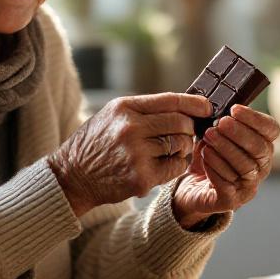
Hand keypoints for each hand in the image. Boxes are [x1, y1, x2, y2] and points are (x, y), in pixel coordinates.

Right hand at [48, 93, 211, 216]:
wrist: (72, 175)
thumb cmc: (96, 143)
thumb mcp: (112, 115)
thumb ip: (144, 109)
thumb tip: (183, 107)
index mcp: (125, 108)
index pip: (170, 100)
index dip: (194, 103)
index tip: (207, 107)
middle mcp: (131, 128)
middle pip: (180, 123)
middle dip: (189, 128)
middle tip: (187, 133)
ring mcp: (136, 154)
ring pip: (181, 145)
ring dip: (184, 147)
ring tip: (174, 149)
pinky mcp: (141, 178)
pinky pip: (176, 167)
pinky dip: (178, 165)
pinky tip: (170, 164)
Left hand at [171, 105, 279, 228]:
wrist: (190, 188)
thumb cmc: (207, 157)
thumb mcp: (213, 135)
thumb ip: (219, 122)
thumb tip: (215, 106)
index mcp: (262, 147)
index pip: (271, 130)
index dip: (255, 119)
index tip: (234, 109)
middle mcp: (261, 167)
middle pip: (259, 148)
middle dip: (239, 133)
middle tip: (219, 124)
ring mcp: (248, 186)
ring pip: (244, 166)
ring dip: (225, 148)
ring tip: (208, 137)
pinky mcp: (232, 201)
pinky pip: (227, 184)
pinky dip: (215, 167)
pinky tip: (205, 156)